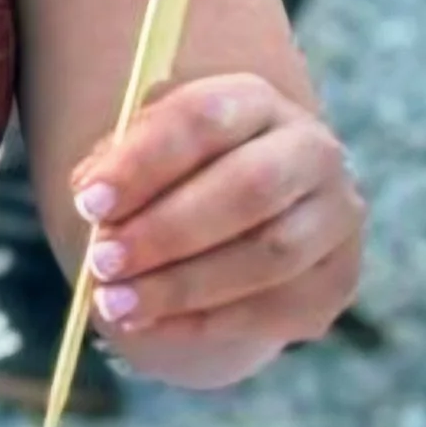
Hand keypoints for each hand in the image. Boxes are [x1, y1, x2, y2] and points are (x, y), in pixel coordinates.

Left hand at [71, 72, 364, 389]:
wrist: (256, 208)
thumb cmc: (188, 170)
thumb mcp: (151, 147)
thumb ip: (121, 162)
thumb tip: (92, 194)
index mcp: (257, 101)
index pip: (204, 119)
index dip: (144, 161)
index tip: (87, 201)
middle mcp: (312, 150)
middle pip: (248, 189)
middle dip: (166, 232)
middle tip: (101, 262)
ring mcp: (335, 218)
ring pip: (268, 257)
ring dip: (183, 286)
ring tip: (115, 303)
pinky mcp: (337, 279)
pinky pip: (275, 309)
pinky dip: (206, 322)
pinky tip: (151, 325)